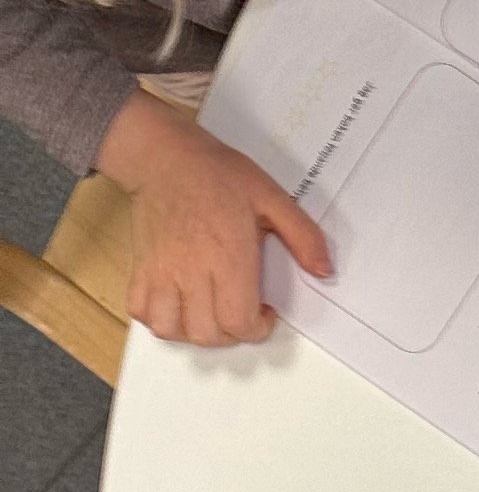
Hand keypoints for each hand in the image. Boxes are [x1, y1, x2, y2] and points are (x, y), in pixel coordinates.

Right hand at [93, 86, 329, 347]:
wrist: (163, 156)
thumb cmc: (218, 174)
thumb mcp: (273, 197)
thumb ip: (303, 236)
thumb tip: (324, 271)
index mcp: (228, 256)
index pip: (238, 321)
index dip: (258, 328)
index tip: (267, 312)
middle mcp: (191, 269)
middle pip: (206, 333)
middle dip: (232, 335)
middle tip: (243, 312)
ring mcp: (161, 270)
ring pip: (169, 328)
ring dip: (194, 333)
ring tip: (212, 314)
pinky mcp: (141, 265)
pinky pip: (140, 310)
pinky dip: (159, 319)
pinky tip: (180, 306)